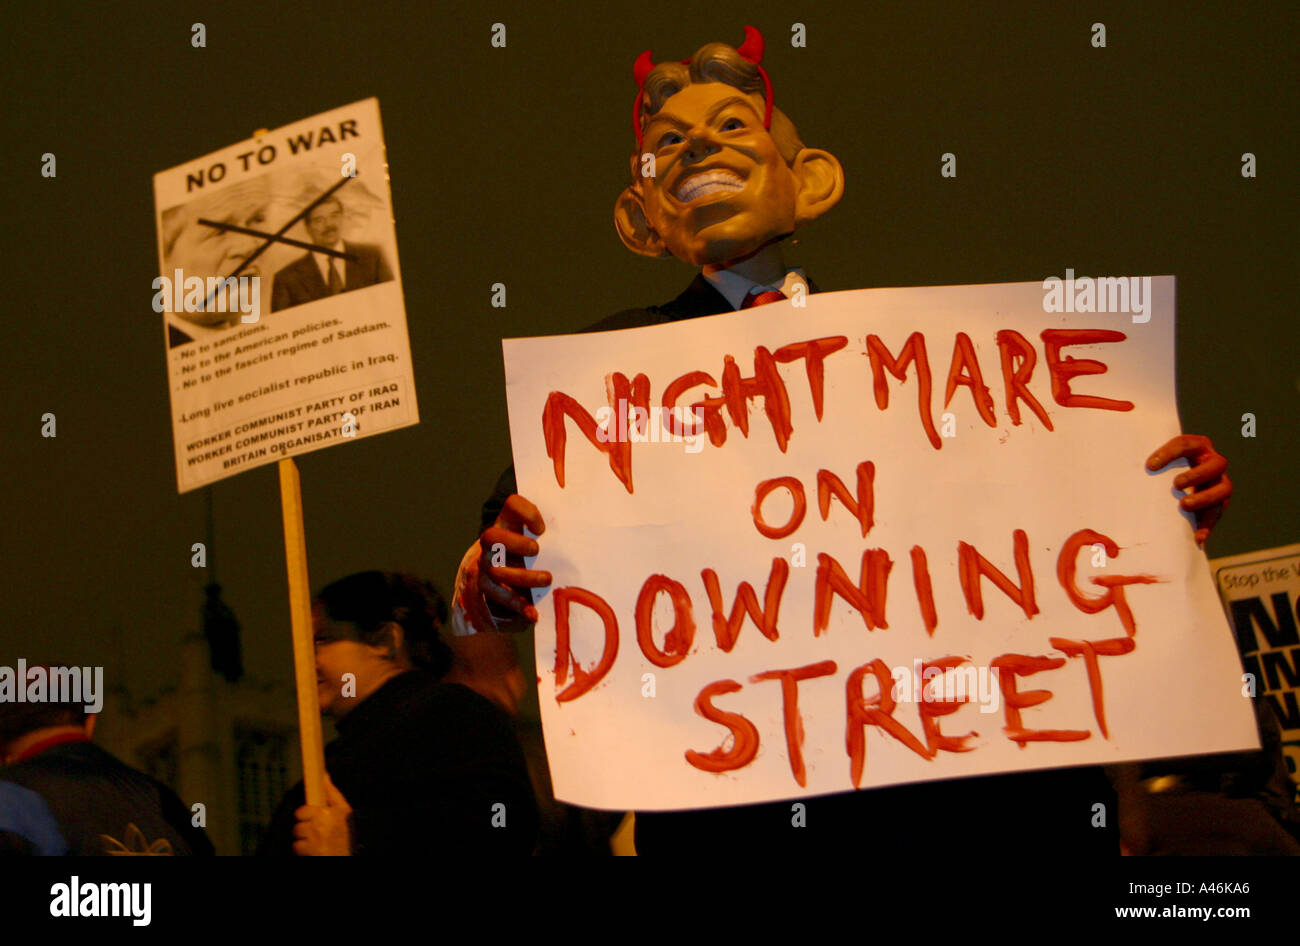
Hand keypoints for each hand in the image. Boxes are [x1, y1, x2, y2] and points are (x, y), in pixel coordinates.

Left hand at [292, 773, 352, 855]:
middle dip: (304, 828)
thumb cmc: (347, 832)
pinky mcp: (309, 852)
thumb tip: (324, 775)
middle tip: (315, 831)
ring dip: (303, 839)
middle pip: (297, 825)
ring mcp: (313, 840)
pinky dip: (303, 850)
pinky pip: (297, 848)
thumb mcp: (344, 810)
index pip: (301, 811)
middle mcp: (318, 826)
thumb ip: (331, 792)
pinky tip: (314, 849)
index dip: (305, 815)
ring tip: (316, 840)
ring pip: (296, 836)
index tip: (311, 817)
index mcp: (326, 813)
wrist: (349, 853)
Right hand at [457, 494, 551, 633]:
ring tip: (547, 579)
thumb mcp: (547, 537)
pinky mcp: (488, 587)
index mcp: (510, 521)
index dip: (525, 512)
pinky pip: (498, 597)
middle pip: (491, 536)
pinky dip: (518, 606)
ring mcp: (488, 564)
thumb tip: (588, 513)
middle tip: (536, 550)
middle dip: (515, 543)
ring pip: (496, 570)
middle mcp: (494, 540)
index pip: (512, 505)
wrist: (512, 577)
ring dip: (523, 576)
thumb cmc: (539, 550)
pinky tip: (534, 613)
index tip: (542, 528)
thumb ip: (559, 526)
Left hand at [1146, 434, 1230, 545]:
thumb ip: (1148, 461)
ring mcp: (1218, 482)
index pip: (1185, 444)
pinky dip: (1207, 525)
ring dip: (1205, 498)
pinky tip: (1198, 537)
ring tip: (1184, 505)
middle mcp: (1212, 462)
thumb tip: (1123, 468)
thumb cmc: (1161, 465)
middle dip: (1197, 474)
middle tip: (1176, 484)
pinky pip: (1217, 513)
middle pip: (1216, 464)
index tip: (1150, 465)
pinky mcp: (1218, 502)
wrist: (1174, 478)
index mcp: (1197, 445)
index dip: (1170, 453)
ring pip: (1223, 489)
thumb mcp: (1157, 458)